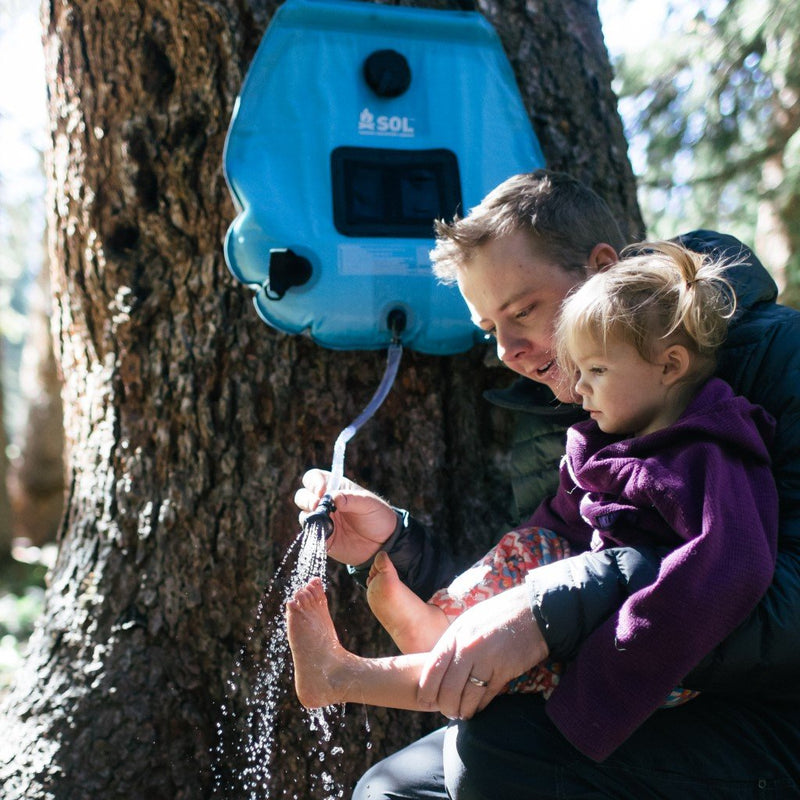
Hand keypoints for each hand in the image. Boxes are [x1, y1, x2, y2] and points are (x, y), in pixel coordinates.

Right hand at [295, 469, 398, 564]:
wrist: (383, 542)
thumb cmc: (377, 516)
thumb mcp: (368, 503)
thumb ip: (351, 499)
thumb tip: (333, 497)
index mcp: (335, 488)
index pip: (314, 478)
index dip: (314, 483)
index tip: (322, 491)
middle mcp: (325, 502)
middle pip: (303, 495)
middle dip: (307, 500)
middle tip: (318, 506)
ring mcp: (322, 520)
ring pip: (304, 514)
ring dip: (310, 517)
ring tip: (326, 522)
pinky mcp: (323, 537)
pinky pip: (310, 534)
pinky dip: (313, 533)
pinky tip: (326, 534)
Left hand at [417, 584, 548, 719]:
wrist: (532, 612)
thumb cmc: (498, 615)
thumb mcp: (470, 622)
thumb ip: (455, 642)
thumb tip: (441, 665)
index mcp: (456, 634)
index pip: (433, 667)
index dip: (426, 688)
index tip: (424, 701)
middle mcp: (468, 648)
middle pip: (448, 687)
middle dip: (445, 705)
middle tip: (447, 711)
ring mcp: (486, 660)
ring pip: (467, 696)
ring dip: (462, 710)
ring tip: (462, 714)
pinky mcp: (504, 671)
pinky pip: (487, 696)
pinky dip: (480, 706)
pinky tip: (478, 708)